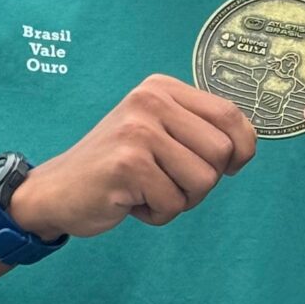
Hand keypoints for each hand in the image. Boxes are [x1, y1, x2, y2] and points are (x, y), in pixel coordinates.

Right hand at [13, 77, 255, 235]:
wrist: (57, 191)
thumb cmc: (118, 167)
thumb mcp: (159, 133)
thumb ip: (198, 130)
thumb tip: (247, 145)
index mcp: (162, 88)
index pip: (231, 114)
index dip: (242, 149)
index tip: (229, 166)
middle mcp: (151, 101)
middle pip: (222, 152)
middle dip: (204, 181)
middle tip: (169, 182)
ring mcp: (138, 130)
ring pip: (203, 181)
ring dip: (181, 200)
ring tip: (149, 191)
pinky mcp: (128, 164)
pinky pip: (173, 203)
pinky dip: (158, 215)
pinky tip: (132, 202)